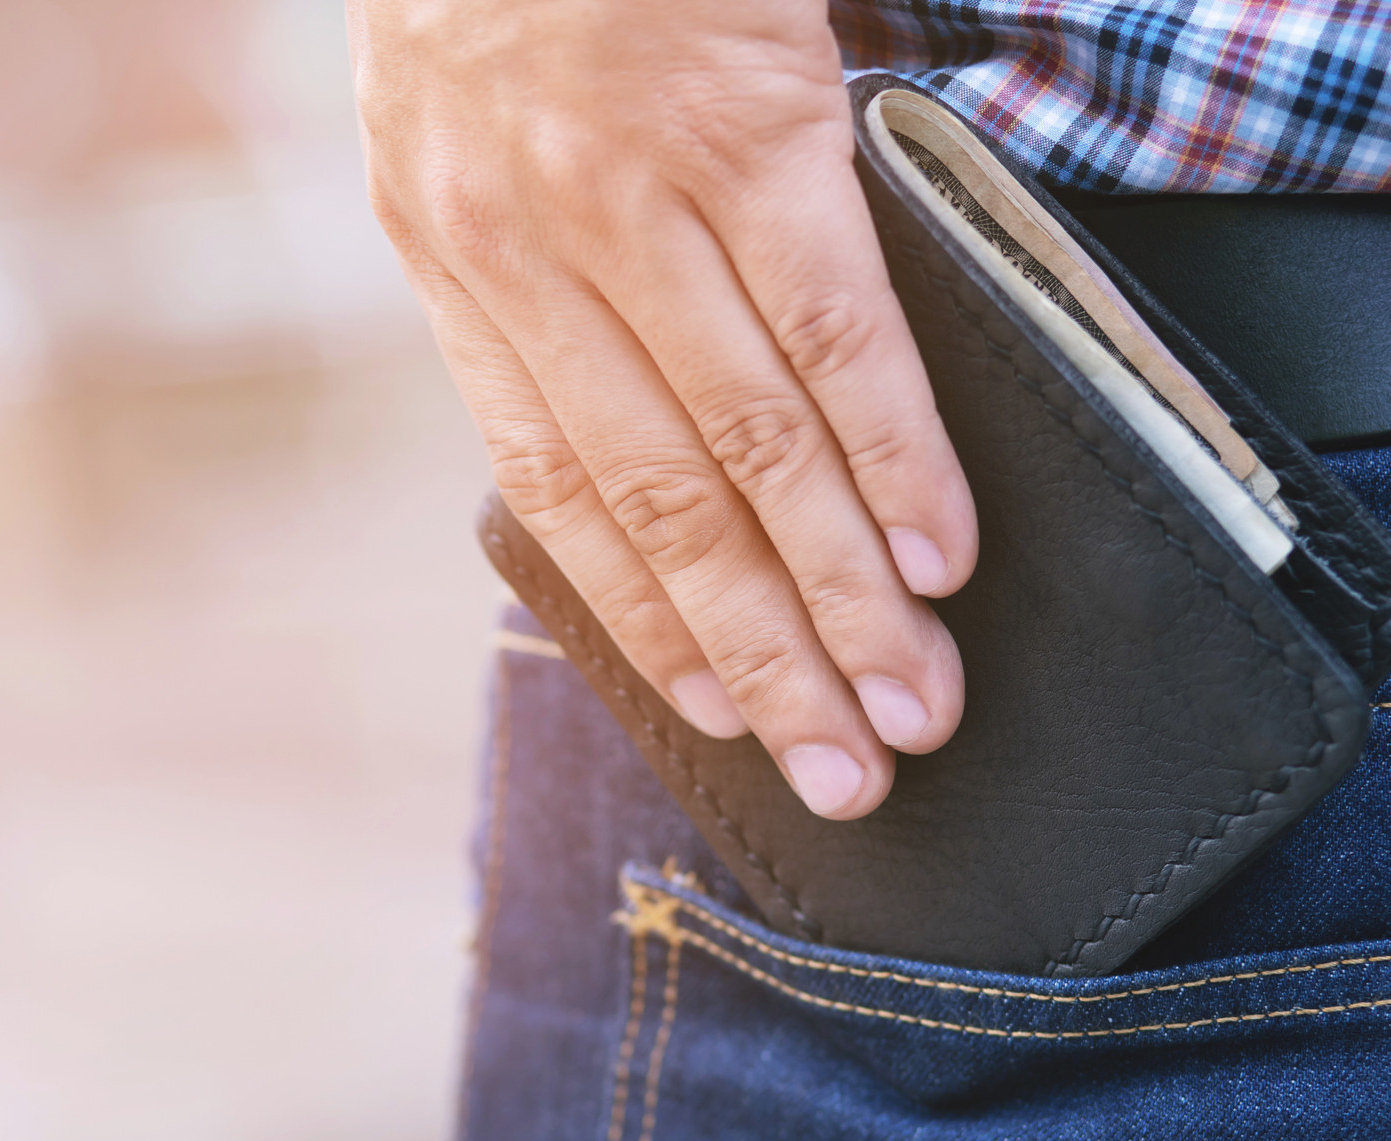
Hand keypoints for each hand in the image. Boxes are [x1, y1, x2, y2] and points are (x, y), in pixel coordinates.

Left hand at [350, 0, 974, 818]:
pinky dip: (893, 446)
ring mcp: (635, 195)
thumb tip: (653, 440)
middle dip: (767, 653)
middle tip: (852, 765)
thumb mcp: (460, 145)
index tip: (730, 717)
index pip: (560, 497)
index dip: (654, 625)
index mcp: (452, 271)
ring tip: (909, 698)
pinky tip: (939, 548)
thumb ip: (537, 290)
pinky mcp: (746, 124)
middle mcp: (529, 255)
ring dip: (842, 589)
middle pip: (667, 506)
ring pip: (752, 444)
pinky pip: (829, 324)